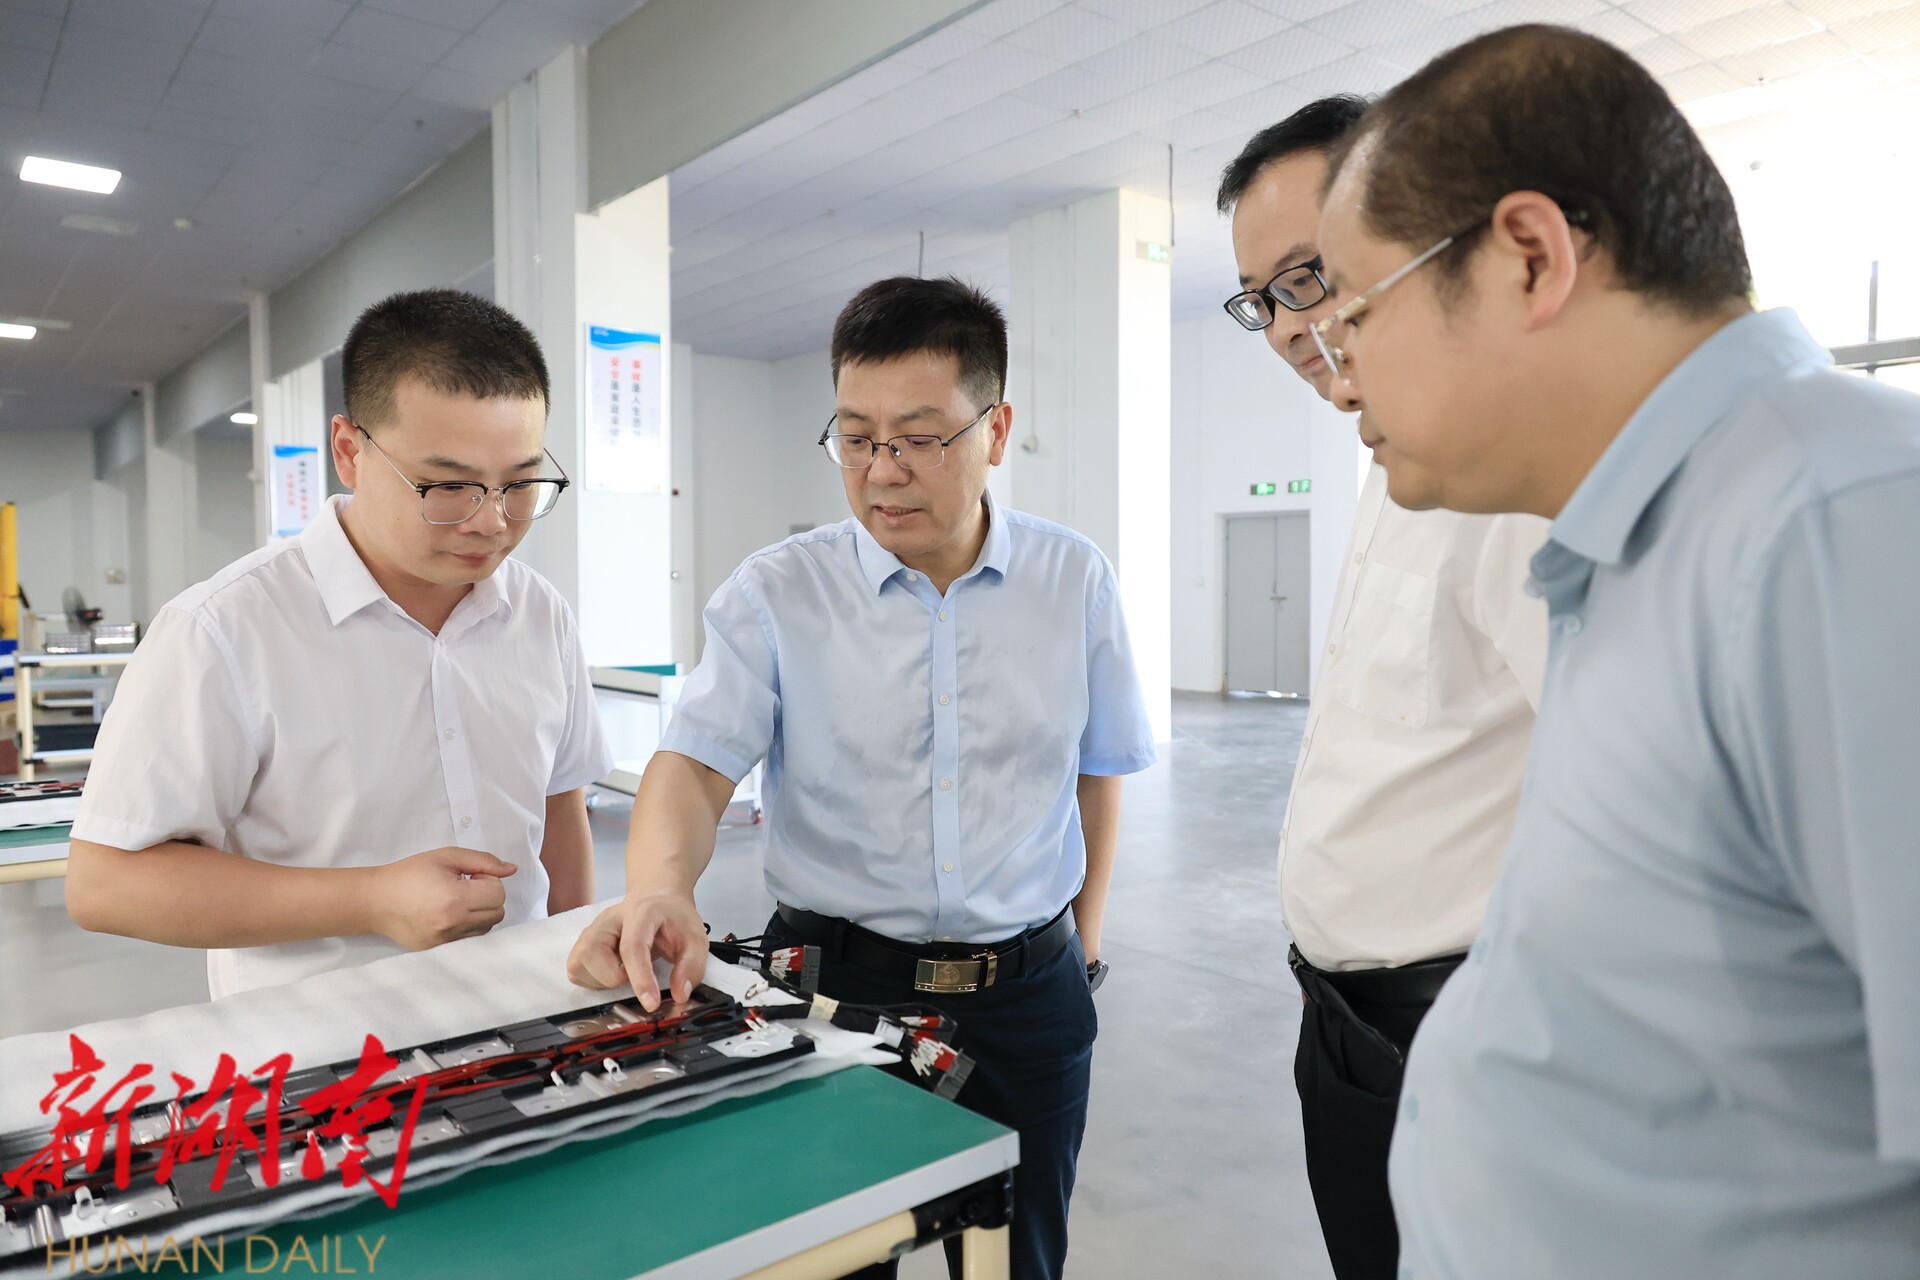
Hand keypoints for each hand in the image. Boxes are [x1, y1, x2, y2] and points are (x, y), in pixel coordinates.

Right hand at [367, 847, 516, 950]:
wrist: (376, 900)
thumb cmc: (409, 874)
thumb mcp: (445, 856)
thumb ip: (482, 861)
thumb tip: (511, 870)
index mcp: (455, 899)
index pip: (498, 894)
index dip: (487, 880)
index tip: (468, 876)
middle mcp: (453, 924)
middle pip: (498, 912)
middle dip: (487, 896)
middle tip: (464, 887)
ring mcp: (446, 941)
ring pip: (487, 927)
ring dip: (480, 912)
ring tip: (455, 901)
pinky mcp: (440, 950)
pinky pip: (470, 939)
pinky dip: (468, 925)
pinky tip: (450, 914)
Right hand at [565, 890, 707, 1010]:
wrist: (657, 899)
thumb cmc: (673, 918)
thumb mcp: (695, 939)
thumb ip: (691, 967)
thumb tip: (680, 995)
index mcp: (639, 913)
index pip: (632, 948)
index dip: (640, 980)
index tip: (651, 1004)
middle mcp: (607, 919)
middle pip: (594, 955)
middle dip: (617, 977)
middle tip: (638, 971)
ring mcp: (590, 930)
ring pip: (579, 965)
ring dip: (604, 979)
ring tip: (625, 968)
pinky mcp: (581, 944)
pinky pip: (576, 971)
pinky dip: (594, 979)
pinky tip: (613, 969)